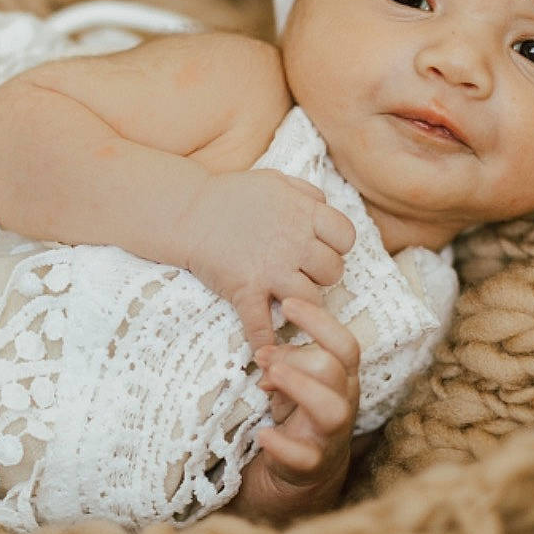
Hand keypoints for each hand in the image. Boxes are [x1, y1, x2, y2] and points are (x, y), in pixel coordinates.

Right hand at [178, 170, 356, 353]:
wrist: (187, 212)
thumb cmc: (231, 195)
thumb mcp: (275, 180)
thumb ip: (306, 193)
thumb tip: (325, 208)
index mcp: (303, 214)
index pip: (346, 236)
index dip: (338, 245)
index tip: (322, 248)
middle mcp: (293, 242)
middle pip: (333, 271)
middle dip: (322, 275)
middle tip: (304, 273)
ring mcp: (270, 269)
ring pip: (311, 300)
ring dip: (304, 305)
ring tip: (291, 300)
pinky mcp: (246, 290)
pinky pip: (261, 325)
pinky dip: (265, 343)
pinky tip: (266, 353)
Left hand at [251, 295, 361, 489]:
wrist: (306, 468)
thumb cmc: (300, 411)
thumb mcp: (295, 380)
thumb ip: (285, 361)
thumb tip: (266, 354)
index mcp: (344, 377)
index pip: (344, 344)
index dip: (319, 321)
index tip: (287, 304)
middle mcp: (344, 402)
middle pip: (334, 369)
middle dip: (296, 357)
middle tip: (262, 357)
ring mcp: (330, 435)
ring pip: (331, 409)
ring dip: (298, 388)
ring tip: (267, 381)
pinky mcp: (313, 464)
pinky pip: (303, 456)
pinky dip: (281, 444)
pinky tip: (262, 434)